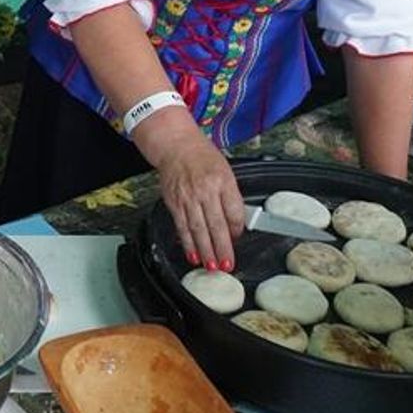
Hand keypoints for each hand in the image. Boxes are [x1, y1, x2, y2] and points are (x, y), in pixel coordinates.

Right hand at [150, 124, 245, 269]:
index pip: (234, 211)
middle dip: (223, 248)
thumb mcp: (225, 171)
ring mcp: (188, 197)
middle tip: (228, 264)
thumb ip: (231, 196)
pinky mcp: (174, 202)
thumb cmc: (202, 157)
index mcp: (223, 180)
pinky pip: (182, 226)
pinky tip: (193, 254)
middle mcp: (205, 189)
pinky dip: (187, 243)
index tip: (238, 238)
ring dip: (206, 250)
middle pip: (217, 224)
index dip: (237, 229)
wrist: (176, 146)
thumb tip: (235, 224)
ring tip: (212, 266)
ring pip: (198, 229)